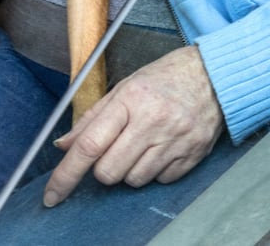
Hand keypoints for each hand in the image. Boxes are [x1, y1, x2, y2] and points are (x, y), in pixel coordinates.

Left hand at [43, 44, 223, 206]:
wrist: (216, 74)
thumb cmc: (168, 77)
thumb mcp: (126, 85)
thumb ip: (93, 117)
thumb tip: (63, 145)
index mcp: (132, 99)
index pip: (89, 145)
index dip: (66, 175)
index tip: (53, 194)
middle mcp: (154, 120)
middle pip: (109, 172)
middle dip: (105, 168)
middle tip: (117, 149)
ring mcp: (176, 138)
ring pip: (134, 180)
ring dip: (131, 170)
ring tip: (144, 145)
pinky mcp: (194, 152)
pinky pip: (161, 180)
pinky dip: (157, 171)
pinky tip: (163, 148)